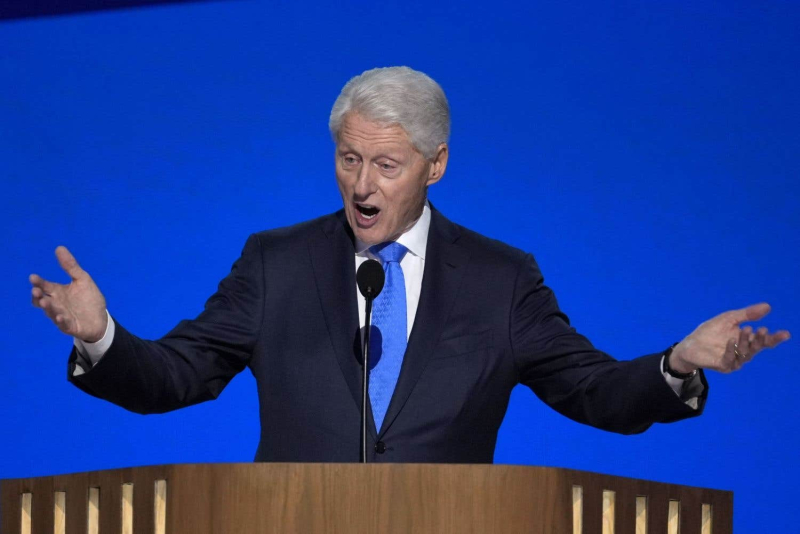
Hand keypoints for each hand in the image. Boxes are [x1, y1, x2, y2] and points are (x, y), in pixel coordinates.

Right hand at [30, 246, 107, 342]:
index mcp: (58, 292)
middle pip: (43, 299)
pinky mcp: (70, 326)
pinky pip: (63, 324)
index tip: (33, 277)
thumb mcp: (82, 279)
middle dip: (38, 296)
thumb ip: (71, 266)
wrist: (101, 319)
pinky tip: (59, 316)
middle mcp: (56, 303)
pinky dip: (60, 320)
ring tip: (45, 301)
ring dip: (48, 307)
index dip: (38, 282)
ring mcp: (61, 315)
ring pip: (51, 312)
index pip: (44, 286)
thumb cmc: (89, 299)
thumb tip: (59, 247)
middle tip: (36, 290)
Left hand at [670, 303, 789, 373]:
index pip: (764, 341)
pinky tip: (731, 340)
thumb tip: (768, 306)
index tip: (785, 333)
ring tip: (746, 329)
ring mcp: (733, 360)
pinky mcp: (722, 365)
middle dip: (760, 339)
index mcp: (746, 341)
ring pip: (744, 353)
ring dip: (745, 342)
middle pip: (756, 348)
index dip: (774, 338)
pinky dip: (730, 350)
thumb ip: (747, 314)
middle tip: (761, 329)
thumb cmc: (710, 331)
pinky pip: (729, 360)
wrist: (690, 343)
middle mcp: (742, 352)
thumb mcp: (729, 319)